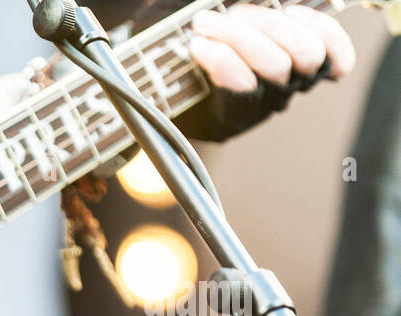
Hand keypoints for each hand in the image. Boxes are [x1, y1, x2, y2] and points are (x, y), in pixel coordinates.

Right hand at [132, 1, 355, 140]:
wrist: (210, 60)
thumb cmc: (181, 67)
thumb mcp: (165, 67)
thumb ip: (172, 55)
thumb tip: (191, 37)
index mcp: (229, 117)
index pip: (240, 92)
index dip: (223, 63)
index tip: (196, 43)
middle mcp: (268, 103)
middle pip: (275, 68)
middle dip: (242, 37)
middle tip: (205, 21)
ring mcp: (295, 81)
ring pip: (304, 54)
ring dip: (272, 25)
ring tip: (240, 12)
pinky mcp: (315, 62)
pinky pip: (336, 54)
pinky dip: (321, 29)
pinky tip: (293, 14)